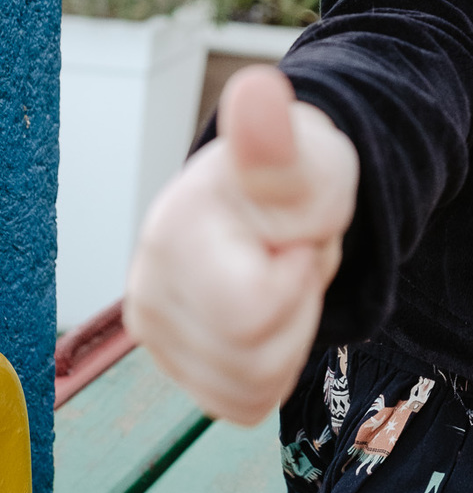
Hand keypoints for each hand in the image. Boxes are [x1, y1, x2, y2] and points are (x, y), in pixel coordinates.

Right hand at [124, 65, 358, 425]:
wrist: (284, 200)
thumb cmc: (298, 176)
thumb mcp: (306, 158)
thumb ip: (276, 141)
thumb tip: (256, 89)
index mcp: (172, 232)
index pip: (252, 313)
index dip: (300, 274)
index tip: (296, 234)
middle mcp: (147, 286)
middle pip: (254, 358)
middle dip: (299, 305)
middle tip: (293, 254)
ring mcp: (157, 329)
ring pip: (251, 386)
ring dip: (290, 333)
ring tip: (281, 275)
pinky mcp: (176, 362)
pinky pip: (245, 403)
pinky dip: (275, 362)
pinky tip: (270, 308)